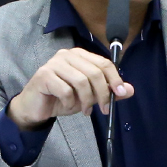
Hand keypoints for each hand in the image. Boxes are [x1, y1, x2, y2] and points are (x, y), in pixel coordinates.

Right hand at [7, 48, 134, 128]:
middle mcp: (67, 55)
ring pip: (81, 81)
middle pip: (94, 72)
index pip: (103, 63)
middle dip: (102, 93)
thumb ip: (108, 92)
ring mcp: (54, 63)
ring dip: (86, 100)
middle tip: (104, 109)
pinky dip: (70, 103)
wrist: (36, 108)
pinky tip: (68, 106)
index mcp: (79, 55)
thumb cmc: (62, 99)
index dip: (115, 79)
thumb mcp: (89, 96)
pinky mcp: (44, 75)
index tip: (121, 94)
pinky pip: (66, 90)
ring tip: (85, 110)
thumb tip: (129, 90)